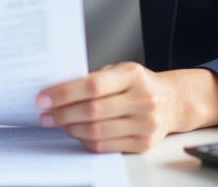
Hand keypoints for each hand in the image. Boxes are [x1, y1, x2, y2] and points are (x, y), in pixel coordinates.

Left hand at [35, 62, 179, 152]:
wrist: (172, 102)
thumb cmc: (139, 85)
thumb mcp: (121, 71)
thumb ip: (95, 79)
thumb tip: (57, 92)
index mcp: (133, 76)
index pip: (93, 86)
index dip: (64, 93)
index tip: (44, 98)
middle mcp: (142, 99)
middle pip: (92, 111)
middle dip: (62, 114)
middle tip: (45, 115)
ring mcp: (145, 124)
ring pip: (97, 131)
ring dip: (71, 128)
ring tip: (59, 123)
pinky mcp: (143, 143)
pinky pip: (106, 146)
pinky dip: (85, 140)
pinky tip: (76, 133)